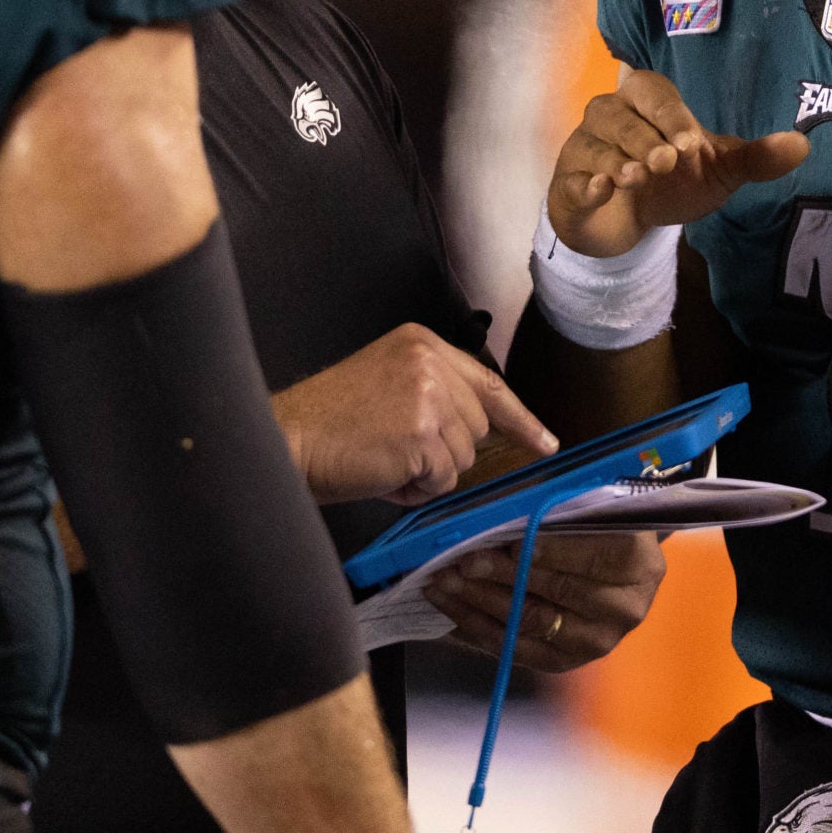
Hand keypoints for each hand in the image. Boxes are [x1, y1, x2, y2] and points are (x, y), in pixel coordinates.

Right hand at [275, 324, 556, 504]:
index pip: (488, 382)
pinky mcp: (420, 433)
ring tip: (383, 459)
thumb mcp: (387, 385)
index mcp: (421, 344)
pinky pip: (442, 479)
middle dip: (445, 450)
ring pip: (463, 456)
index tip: (545, 442)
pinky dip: (415, 488)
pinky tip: (382, 473)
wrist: (286, 439)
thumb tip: (475, 435)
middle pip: (477, 425)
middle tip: (394, 450)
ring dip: (428, 471)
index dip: (520, 418)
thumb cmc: (328, 423)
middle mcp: (429, 362)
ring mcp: (427, 396)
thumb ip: (434, 395)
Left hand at [421, 532, 666, 672]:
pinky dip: (480, 629)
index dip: (550, 550)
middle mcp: (624, 609)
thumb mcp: (588, 508)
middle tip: (462, 562)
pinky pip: (516, 649)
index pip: (592, 555)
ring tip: (444, 584)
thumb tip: (502, 518)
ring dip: (481, 603)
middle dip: (502, 576)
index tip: (509, 544)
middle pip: (556, 592)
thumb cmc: (595, 526)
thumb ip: (556, 512)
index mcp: (638, 563)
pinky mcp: (567, 661)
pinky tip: (452, 611)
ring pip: (530, 624)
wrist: (616, 569)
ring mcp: (596, 641)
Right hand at [548, 69, 806, 255]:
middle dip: (643, 137)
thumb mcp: (717, 170)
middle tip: (667, 163)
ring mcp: (584, 150)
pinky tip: (602, 190)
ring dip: (615, 159)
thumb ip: (755, 158)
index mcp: (645, 103)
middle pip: (616, 113)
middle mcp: (609, 117)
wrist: (631, 220)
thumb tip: (802, 145)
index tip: (691, 143)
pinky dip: (585, 183)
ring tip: (637, 177)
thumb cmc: (675, 181)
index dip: (670, 114)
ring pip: (591, 143)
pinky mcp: (569, 185)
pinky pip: (572, 179)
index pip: (652, 91)